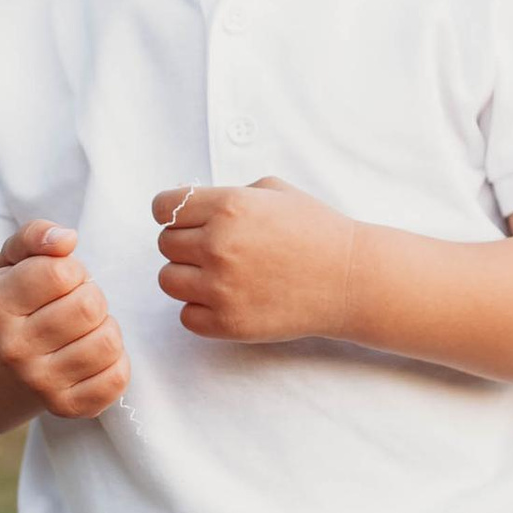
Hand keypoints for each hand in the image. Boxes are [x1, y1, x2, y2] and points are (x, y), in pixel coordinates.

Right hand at [0, 220, 128, 417]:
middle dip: (92, 296)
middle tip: (77, 304)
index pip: (61, 273)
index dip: (73, 269)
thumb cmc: (23, 297)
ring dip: (105, 327)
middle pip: (88, 307)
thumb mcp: (17, 257)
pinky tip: (93, 355)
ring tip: (85, 329)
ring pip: (108, 343)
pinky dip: (116, 362)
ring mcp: (38, 383)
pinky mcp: (66, 407)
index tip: (63, 279)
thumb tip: (66, 239)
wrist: (8, 359)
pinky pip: (117, 378)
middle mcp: (11, 350)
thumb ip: (37, 235)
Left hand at [153, 179, 361, 344]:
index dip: (172, 212)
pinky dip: (201, 310)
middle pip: (165, 244)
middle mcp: (219, 245)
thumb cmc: (314, 230)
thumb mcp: (273, 190)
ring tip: (220, 275)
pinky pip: (186, 316)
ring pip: (168, 280)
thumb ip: (225, 192)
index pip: (164, 207)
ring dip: (188, 277)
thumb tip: (182, 200)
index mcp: (229, 206)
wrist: (349, 278)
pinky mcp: (228, 322)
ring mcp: (221, 287)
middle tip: (217, 249)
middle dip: (186, 244)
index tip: (187, 221)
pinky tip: (228, 299)